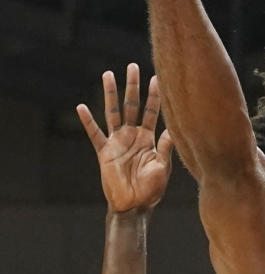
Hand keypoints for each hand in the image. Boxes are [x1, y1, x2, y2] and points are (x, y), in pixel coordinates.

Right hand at [78, 65, 174, 212]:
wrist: (134, 206)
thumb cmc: (151, 190)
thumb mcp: (162, 167)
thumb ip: (165, 147)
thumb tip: (173, 129)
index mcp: (148, 139)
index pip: (151, 112)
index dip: (154, 96)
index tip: (157, 78)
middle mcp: (132, 136)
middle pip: (132, 105)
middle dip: (132, 86)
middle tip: (132, 66)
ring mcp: (117, 142)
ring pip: (113, 112)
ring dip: (110, 94)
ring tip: (108, 75)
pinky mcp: (104, 152)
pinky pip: (95, 133)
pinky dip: (88, 121)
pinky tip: (81, 107)